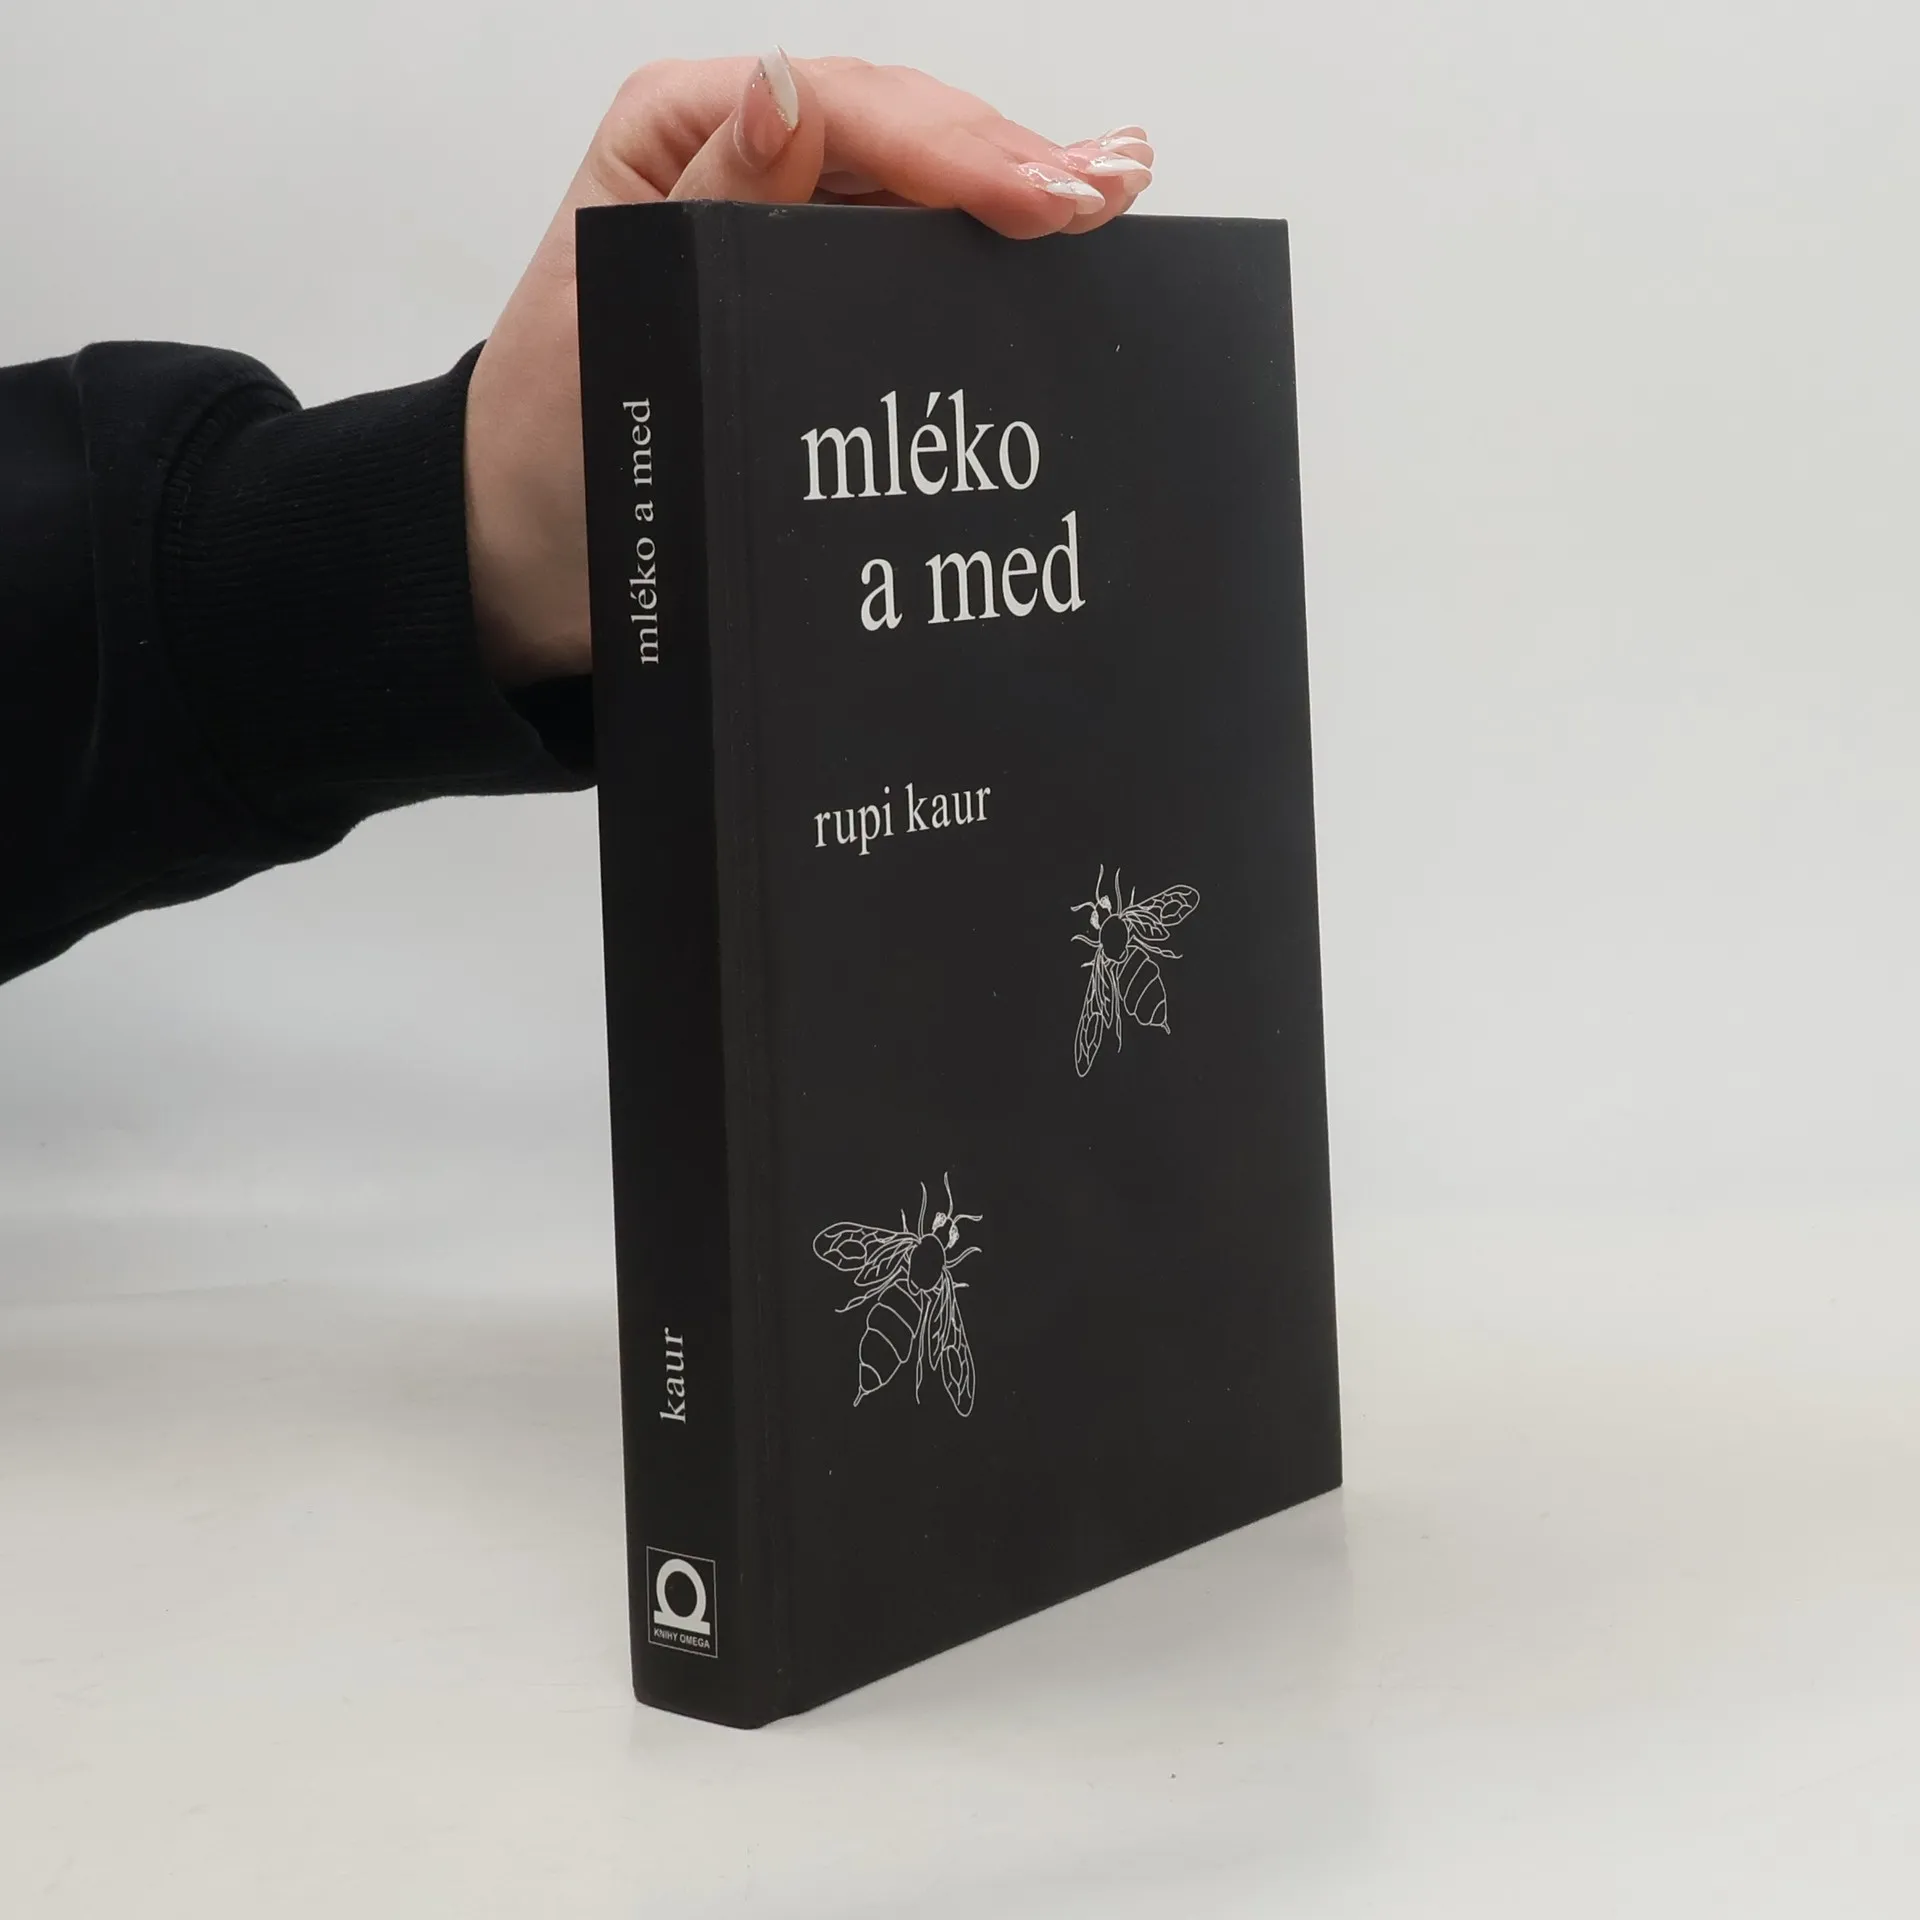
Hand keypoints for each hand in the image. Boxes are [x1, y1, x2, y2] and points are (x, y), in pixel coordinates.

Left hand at [464, 51, 1153, 685]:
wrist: (534, 550)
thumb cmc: (554, 444)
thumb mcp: (616, 316)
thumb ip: (708, 203)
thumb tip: (786, 92)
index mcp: (677, 135)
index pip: (839, 110)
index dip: (952, 150)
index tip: (1040, 202)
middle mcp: (736, 160)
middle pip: (897, 132)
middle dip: (1007, 160)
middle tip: (1110, 192)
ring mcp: (782, 221)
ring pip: (917, 185)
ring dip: (1016, 190)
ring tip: (1112, 195)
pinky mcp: (807, 285)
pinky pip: (906, 250)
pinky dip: (983, 248)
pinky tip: (1058, 240)